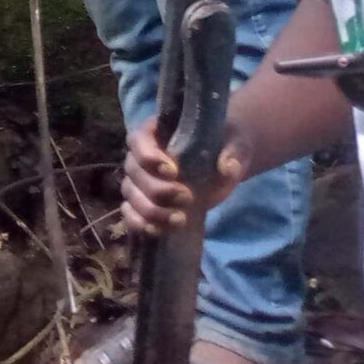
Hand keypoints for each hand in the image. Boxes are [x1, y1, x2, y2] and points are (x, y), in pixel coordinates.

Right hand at [118, 116, 248, 238]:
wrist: (223, 164)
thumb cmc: (224, 146)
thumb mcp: (234, 143)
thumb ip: (232, 153)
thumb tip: (228, 167)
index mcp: (156, 132)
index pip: (138, 141)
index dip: (149, 156)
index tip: (173, 172)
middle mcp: (141, 156)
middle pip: (134, 172)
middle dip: (157, 189)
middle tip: (187, 197)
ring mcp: (141, 181)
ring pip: (130, 194)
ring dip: (151, 210)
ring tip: (180, 219)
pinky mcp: (146, 204)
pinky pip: (129, 214)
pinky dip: (139, 223)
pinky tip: (157, 231)